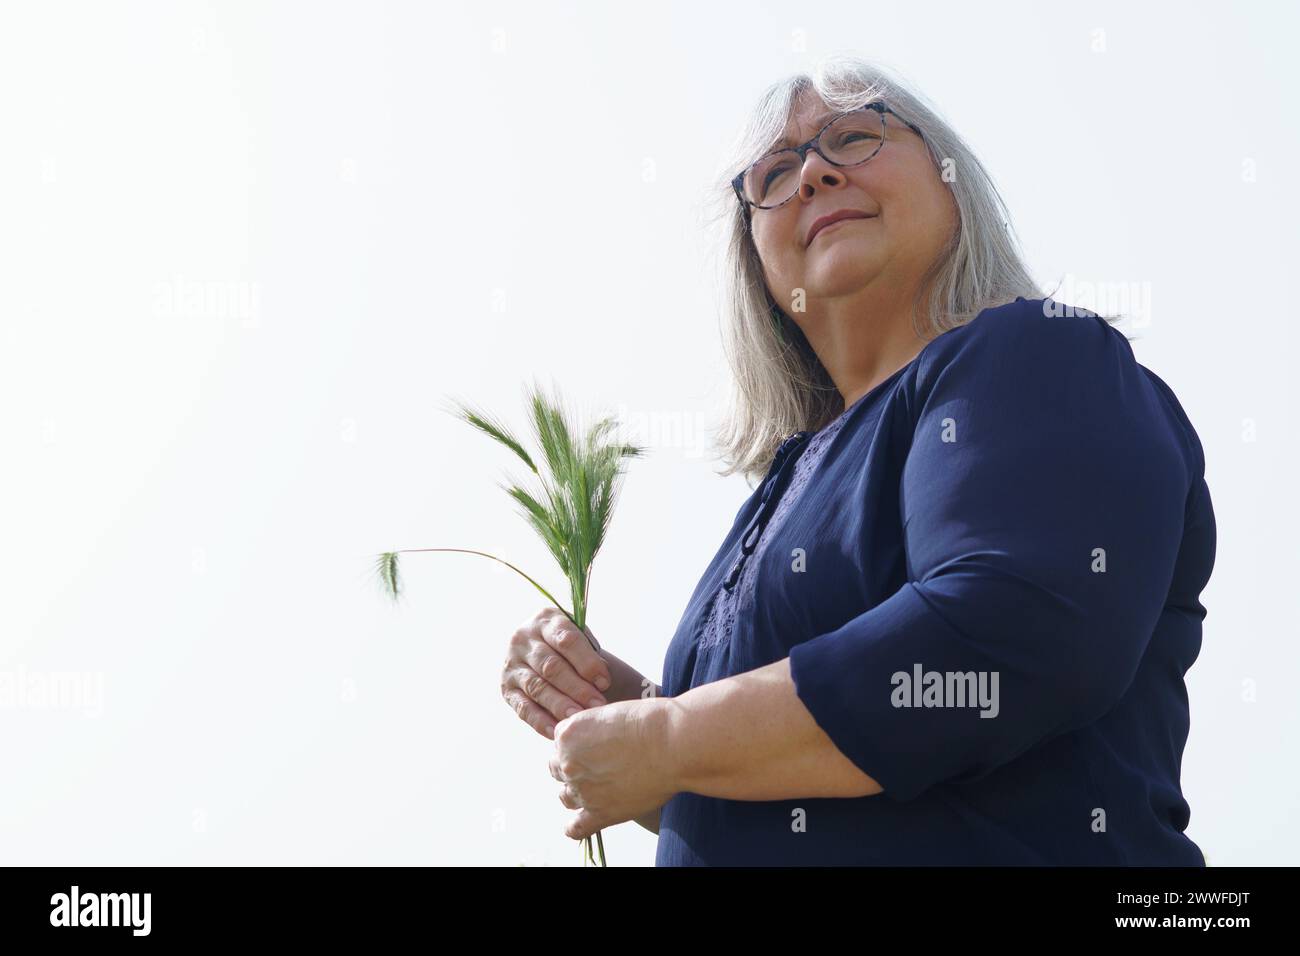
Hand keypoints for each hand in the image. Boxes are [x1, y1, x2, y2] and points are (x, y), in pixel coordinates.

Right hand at [501, 606, 611, 739]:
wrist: (547, 653)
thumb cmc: (573, 650)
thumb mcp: (581, 639)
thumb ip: (590, 653)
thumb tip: (601, 681)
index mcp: (546, 620)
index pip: (566, 640)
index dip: (587, 662)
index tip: (605, 682)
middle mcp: (523, 639)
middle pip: (551, 666)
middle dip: (577, 687)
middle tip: (597, 705)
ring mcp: (511, 664)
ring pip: (537, 687)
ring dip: (560, 705)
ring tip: (579, 719)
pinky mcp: (506, 689)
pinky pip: (523, 708)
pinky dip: (541, 721)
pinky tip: (557, 731)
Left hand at [549, 698, 677, 840]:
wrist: (673, 743)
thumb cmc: (650, 722)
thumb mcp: (610, 713)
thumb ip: (593, 730)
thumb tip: (593, 742)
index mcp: (568, 735)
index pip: (559, 744)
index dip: (576, 745)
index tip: (592, 747)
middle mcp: (569, 763)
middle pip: (558, 769)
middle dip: (574, 768)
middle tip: (596, 766)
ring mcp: (583, 790)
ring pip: (566, 797)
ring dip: (576, 794)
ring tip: (594, 791)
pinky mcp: (601, 813)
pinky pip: (577, 828)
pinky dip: (574, 828)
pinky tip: (576, 826)